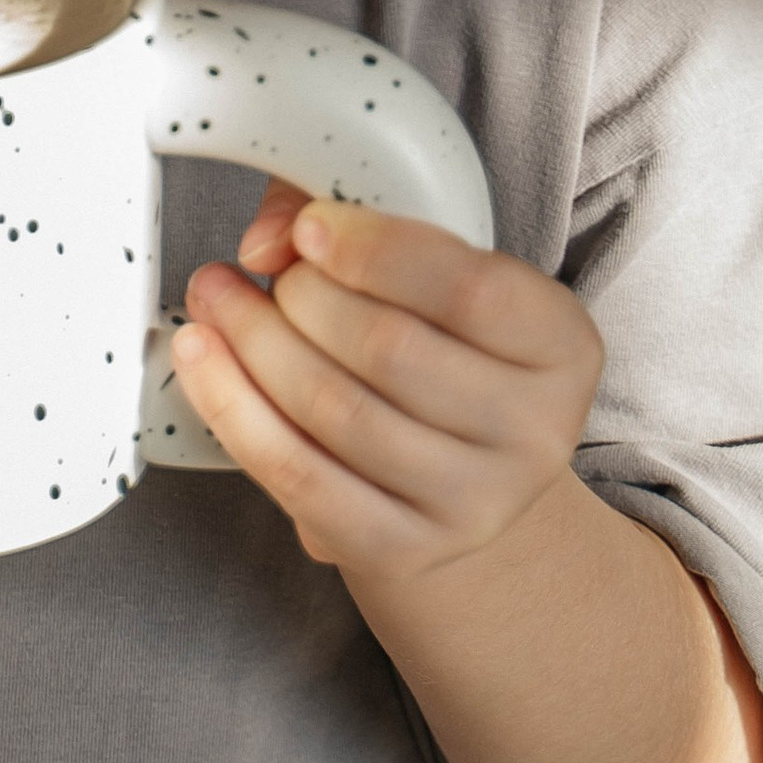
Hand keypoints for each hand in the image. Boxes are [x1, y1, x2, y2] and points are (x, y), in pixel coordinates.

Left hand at [169, 181, 603, 580]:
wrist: (458, 462)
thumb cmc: (434, 335)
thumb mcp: (425, 259)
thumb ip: (349, 213)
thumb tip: (267, 241)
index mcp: (561, 344)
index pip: (471, 289)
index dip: (377, 250)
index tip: (308, 228)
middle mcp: (536, 433)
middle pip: (389, 351)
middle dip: (295, 297)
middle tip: (239, 269)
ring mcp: (474, 503)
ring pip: (336, 413)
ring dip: (252, 344)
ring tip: (213, 301)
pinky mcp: (405, 549)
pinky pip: (300, 479)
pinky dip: (234, 411)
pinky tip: (202, 359)